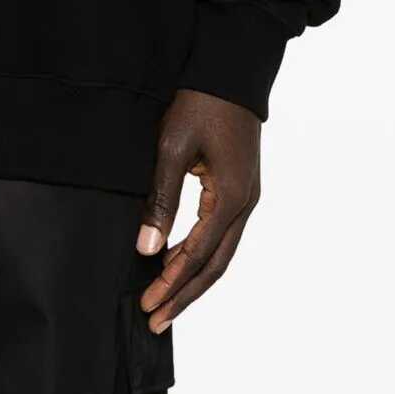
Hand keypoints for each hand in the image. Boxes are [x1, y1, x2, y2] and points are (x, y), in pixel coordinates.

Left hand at [137, 90, 262, 332]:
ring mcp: (247, 198)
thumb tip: (146, 248)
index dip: (171, 284)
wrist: (233, 72)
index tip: (147, 305)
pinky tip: (180, 265)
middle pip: (216, 265)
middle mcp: (245, 204)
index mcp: (230, 197)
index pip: (197, 255)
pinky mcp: (241, 190)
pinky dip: (202, 257)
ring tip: (166, 304)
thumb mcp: (172, 149)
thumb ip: (160, 200)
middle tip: (156, 321)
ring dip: (194, 281)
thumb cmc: (201, 104)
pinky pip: (223, 236)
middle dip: (184, 296)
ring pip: (222, 254)